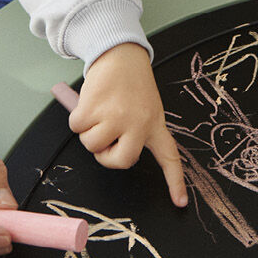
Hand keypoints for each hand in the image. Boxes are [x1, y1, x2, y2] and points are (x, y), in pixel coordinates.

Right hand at [70, 43, 187, 207]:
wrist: (119, 53)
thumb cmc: (130, 83)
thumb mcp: (144, 106)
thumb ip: (135, 129)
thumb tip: (107, 151)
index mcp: (155, 125)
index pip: (170, 158)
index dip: (175, 183)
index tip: (181, 203)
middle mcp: (139, 124)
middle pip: (120, 161)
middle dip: (105, 155)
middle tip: (105, 137)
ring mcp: (116, 116)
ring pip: (92, 144)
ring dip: (89, 130)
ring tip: (99, 109)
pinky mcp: (95, 108)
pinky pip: (77, 127)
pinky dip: (77, 116)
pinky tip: (89, 101)